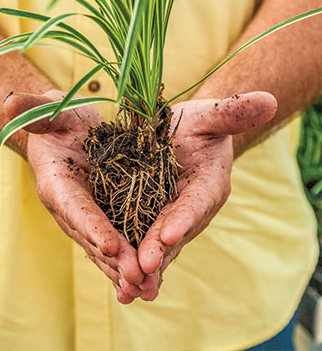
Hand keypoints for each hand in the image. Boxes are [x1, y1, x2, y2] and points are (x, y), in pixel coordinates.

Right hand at [4, 90, 156, 303]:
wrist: (67, 130)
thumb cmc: (59, 117)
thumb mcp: (51, 110)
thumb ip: (35, 111)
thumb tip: (10, 105)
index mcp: (57, 183)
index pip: (74, 207)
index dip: (91, 226)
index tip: (111, 245)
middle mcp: (71, 206)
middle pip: (92, 236)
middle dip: (114, 258)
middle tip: (137, 278)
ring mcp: (89, 214)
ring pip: (105, 246)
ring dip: (124, 269)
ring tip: (147, 288)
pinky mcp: (105, 214)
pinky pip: (119, 240)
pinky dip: (131, 260)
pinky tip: (150, 279)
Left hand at [137, 92, 276, 299]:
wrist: (182, 138)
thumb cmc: (198, 124)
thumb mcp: (210, 114)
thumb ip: (232, 112)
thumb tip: (268, 100)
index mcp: (209, 184)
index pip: (197, 201)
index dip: (185, 216)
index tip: (171, 232)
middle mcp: (191, 209)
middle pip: (174, 230)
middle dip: (160, 250)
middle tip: (144, 268)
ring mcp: (169, 218)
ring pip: (157, 245)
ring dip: (144, 266)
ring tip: (128, 286)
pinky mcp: (149, 220)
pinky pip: (139, 242)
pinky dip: (131, 261)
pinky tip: (118, 283)